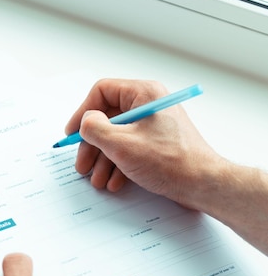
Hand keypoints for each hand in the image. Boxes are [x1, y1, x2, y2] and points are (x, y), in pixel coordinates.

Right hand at [65, 78, 219, 205]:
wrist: (203, 184)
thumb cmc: (171, 161)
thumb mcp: (121, 144)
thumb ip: (95, 129)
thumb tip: (85, 122)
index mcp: (144, 93)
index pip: (102, 91)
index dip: (83, 112)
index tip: (73, 133)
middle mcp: (149, 105)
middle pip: (108, 118)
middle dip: (92, 145)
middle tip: (82, 164)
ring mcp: (155, 125)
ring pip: (118, 137)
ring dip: (104, 160)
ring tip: (97, 180)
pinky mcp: (159, 143)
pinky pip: (131, 148)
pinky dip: (119, 165)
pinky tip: (114, 182)